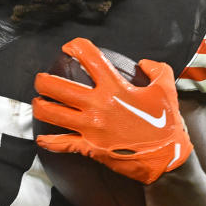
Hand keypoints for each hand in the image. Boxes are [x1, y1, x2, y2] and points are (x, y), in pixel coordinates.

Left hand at [32, 37, 191, 183]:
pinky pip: (61, 144)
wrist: (166, 159)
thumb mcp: (167, 90)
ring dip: (40, 106)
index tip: (69, 47)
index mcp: (115, 88)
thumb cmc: (166, 124)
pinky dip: (49, 142)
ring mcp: (91, 127)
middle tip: (41, 79)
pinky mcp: (89, 147)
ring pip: (51, 113)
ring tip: (38, 102)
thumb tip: (145, 63)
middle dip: (43, 81)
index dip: (76, 47)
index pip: (90, 58)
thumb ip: (157, 70)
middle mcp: (98, 105)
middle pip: (57, 87)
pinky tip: (42, 139)